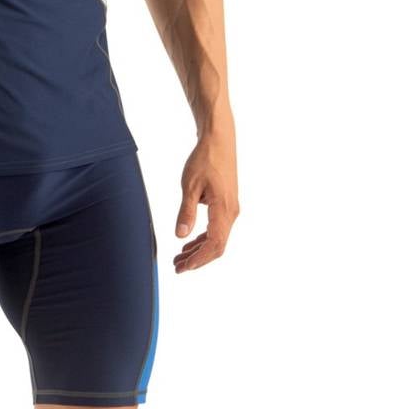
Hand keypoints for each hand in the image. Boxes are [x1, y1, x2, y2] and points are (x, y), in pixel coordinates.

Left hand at [172, 127, 238, 271]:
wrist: (219, 141)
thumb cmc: (204, 160)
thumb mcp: (190, 186)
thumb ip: (186, 211)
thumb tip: (180, 235)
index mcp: (223, 209)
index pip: (214, 243)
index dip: (199, 259)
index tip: (184, 267)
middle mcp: (231, 212)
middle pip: (217, 246)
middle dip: (198, 259)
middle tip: (177, 267)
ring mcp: (230, 210)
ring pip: (217, 239)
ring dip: (199, 251)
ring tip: (179, 258)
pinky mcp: (227, 206)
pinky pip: (217, 229)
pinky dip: (203, 239)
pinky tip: (188, 243)